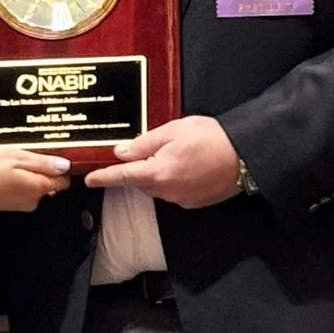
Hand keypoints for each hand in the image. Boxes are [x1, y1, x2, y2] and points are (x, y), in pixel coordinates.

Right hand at [0, 149, 71, 213]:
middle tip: (23, 154)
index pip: (64, 179)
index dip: (59, 165)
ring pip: (34, 185)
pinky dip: (16, 180)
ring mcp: (21, 205)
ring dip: (27, 173)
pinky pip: (21, 190)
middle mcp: (33, 200)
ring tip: (9, 161)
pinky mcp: (9, 205)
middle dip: (41, 168)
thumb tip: (65, 165)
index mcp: (38, 187)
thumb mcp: (15, 157)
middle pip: (49, 182)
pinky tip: (2, 172)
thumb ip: (42, 162)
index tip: (48, 154)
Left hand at [82, 115, 241, 207]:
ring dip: (156, 173)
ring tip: (175, 154)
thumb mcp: (174, 130)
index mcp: (158, 171)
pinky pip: (172, 192)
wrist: (245, 156)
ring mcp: (180, 199)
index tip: (88, 180)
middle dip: (138, 169)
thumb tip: (121, 152)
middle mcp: (166, 190)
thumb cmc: (212, 138)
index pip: (122, 176)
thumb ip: (144, 143)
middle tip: (149, 150)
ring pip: (156, 187)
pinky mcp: (193, 202)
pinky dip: (172, 180)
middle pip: (139, 182)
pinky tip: (186, 166)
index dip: (103, 177)